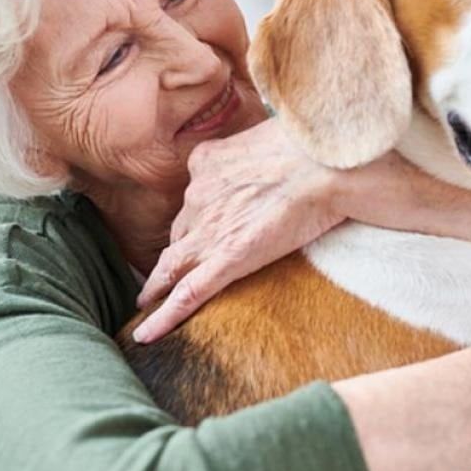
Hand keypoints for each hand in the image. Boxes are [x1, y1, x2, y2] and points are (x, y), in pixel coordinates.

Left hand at [132, 118, 345, 343]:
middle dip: (174, 251)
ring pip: (171, 266)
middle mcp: (199, 197)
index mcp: (207, 163)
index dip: (193, 217)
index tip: (193, 228)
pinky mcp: (226, 261)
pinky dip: (163, 318)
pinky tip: (146, 335)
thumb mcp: (271, 135)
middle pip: (180, 232)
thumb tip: (272, 154)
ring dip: (156, 287)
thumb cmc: (311, 147)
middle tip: (166, 270)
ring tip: (145, 304)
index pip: (195, 197)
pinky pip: (187, 294)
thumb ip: (258, 149)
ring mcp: (209, 232)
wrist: (325, 165)